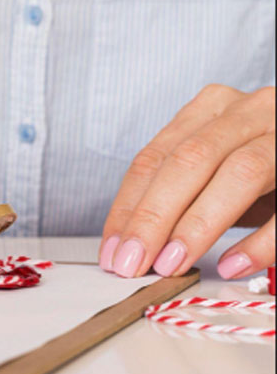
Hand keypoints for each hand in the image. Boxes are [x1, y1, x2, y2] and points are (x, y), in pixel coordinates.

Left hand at [99, 84, 274, 278]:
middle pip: (189, 161)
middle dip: (154, 217)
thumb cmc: (266, 168)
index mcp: (212, 109)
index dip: (128, 207)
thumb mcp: (216, 169)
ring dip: (198, 224)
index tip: (112, 250)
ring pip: (238, 173)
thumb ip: (179, 193)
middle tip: (133, 263)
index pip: (154, 158)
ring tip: (172, 263)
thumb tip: (131, 245)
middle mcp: (249, 111)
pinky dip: (259, 239)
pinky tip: (232, 263)